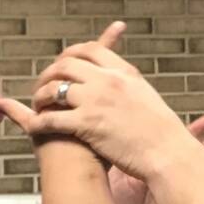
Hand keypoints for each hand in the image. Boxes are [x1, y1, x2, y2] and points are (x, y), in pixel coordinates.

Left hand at [2, 26, 202, 180]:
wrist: (169, 153)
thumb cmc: (163, 133)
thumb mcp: (147, 97)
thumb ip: (129, 86)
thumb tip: (119, 85)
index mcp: (124, 72)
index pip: (91, 49)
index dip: (72, 54)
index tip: (64, 63)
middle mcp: (108, 81)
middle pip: (67, 64)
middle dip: (50, 73)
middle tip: (44, 84)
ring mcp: (95, 101)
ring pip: (54, 88)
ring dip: (41, 95)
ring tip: (38, 104)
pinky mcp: (86, 124)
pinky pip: (51, 118)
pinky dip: (38, 122)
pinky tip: (34, 126)